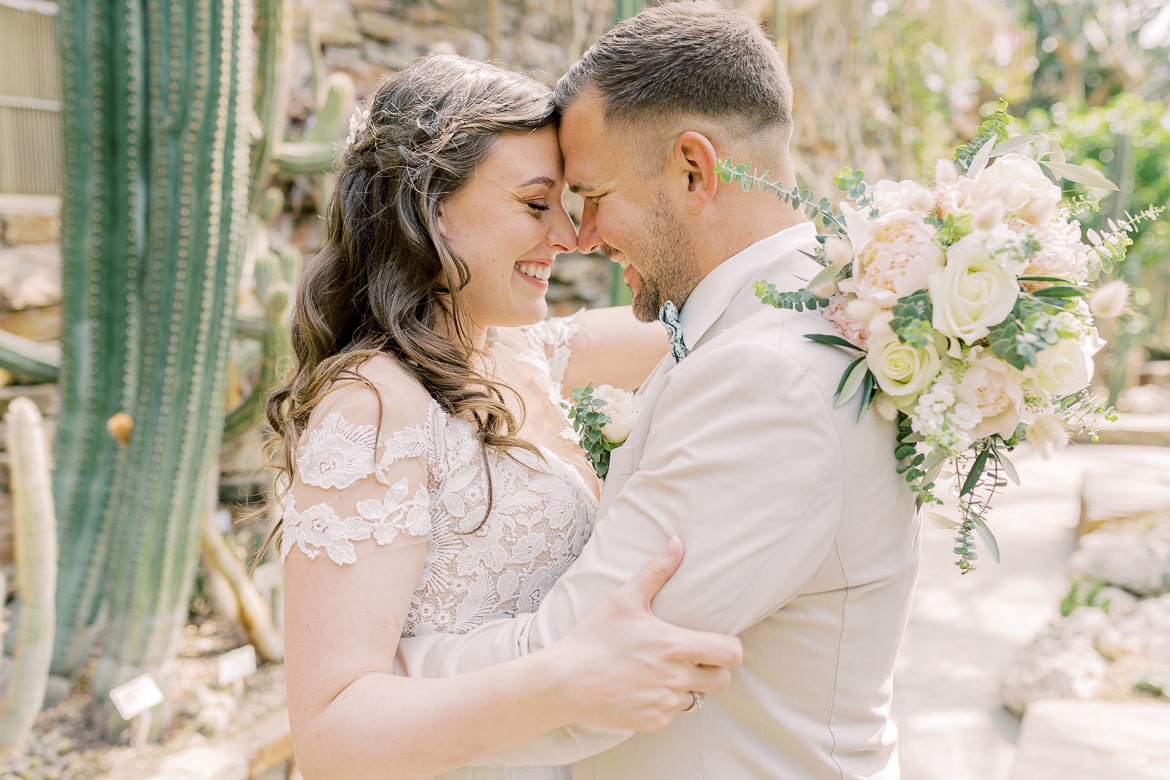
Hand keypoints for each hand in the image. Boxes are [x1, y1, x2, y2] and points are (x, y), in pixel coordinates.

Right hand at [551, 536, 742, 731]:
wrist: (563, 683)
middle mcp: (675, 678)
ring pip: (697, 698)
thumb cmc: (593, 638)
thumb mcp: (624, 600)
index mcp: (673, 646)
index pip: (731, 653)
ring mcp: (665, 703)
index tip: (714, 641)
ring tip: (661, 672)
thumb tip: (678, 542)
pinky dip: (664, 703)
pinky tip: (642, 688)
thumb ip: (656, 571)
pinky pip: (672, 714)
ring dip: (688, 687)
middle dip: (713, 669)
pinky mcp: (653, 722)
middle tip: (692, 658)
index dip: (728, 648)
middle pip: (723, 680)